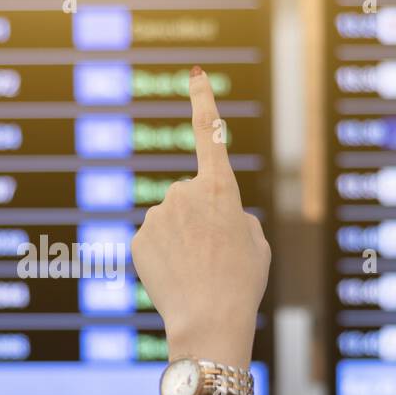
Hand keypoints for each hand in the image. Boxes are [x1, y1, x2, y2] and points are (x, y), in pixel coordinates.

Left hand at [130, 66, 269, 368]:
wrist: (209, 320)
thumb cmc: (241, 282)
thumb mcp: (256, 243)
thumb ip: (235, 217)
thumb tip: (214, 215)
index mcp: (220, 188)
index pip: (210, 134)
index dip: (204, 101)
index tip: (196, 75)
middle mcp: (184, 192)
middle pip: (190, 196)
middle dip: (199, 218)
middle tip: (214, 254)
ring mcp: (158, 214)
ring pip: (170, 220)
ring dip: (181, 238)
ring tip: (197, 270)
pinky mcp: (139, 238)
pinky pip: (153, 240)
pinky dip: (163, 255)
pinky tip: (176, 276)